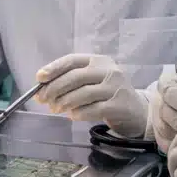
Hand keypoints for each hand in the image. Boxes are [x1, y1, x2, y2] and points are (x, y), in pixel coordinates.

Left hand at [34, 54, 149, 137]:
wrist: (137, 111)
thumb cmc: (108, 94)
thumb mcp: (93, 81)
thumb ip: (71, 81)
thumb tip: (42, 89)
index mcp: (99, 60)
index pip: (73, 60)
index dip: (54, 68)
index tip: (39, 78)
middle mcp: (109, 70)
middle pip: (76, 77)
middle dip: (55, 88)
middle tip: (43, 99)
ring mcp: (115, 87)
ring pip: (83, 93)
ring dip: (65, 102)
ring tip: (55, 109)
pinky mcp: (119, 105)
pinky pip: (93, 109)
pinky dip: (79, 113)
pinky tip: (72, 116)